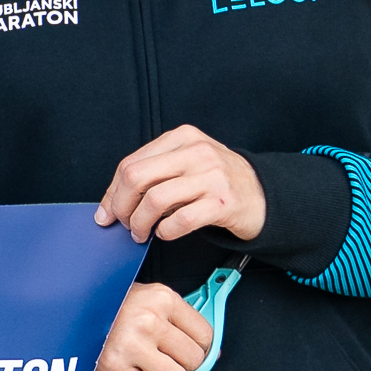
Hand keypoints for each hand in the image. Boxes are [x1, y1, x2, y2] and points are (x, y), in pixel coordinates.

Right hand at [92, 282, 212, 370]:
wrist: (68, 313)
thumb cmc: (108, 305)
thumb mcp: (146, 298)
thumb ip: (176, 319)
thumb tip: (211, 350)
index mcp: (162, 298)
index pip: (205, 334)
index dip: (199, 346)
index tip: (189, 349)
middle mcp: (150, 320)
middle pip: (194, 360)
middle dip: (181, 362)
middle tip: (162, 355)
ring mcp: (133, 345)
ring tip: (144, 361)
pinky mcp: (116, 368)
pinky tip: (123, 364)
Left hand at [93, 124, 265, 243]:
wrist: (263, 195)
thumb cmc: (217, 181)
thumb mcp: (186, 164)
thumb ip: (153, 174)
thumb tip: (111, 202)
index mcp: (182, 138)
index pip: (131, 163)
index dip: (112, 192)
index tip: (107, 212)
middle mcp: (196, 152)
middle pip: (137, 178)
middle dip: (122, 207)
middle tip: (123, 224)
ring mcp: (212, 176)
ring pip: (155, 200)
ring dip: (140, 223)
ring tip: (141, 233)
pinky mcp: (223, 202)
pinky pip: (180, 220)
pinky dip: (165, 231)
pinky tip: (165, 233)